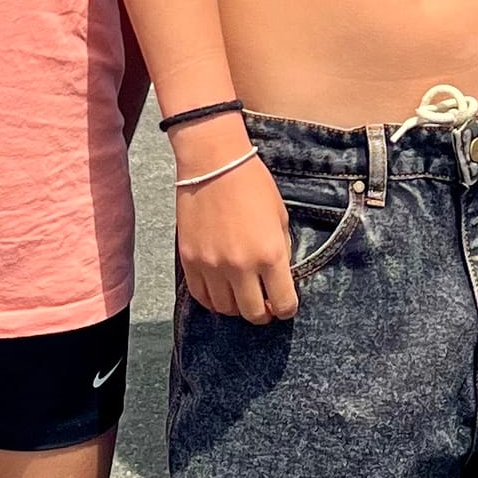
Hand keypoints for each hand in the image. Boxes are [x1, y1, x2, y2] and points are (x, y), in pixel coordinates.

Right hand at [177, 154, 298, 322]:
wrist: (213, 163)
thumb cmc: (252, 184)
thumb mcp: (280, 217)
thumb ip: (281, 251)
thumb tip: (280, 277)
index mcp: (270, 254)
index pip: (283, 303)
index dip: (287, 309)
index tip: (285, 305)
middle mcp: (240, 266)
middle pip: (253, 314)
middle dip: (263, 313)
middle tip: (265, 305)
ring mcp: (211, 266)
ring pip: (225, 309)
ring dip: (237, 307)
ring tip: (242, 295)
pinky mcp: (190, 261)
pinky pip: (201, 296)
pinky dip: (213, 300)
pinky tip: (221, 290)